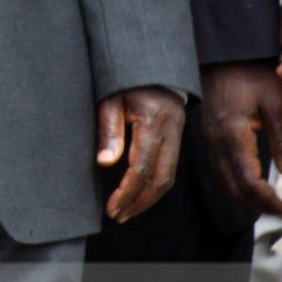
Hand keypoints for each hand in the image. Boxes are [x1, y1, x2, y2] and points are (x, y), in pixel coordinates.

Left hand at [95, 85, 185, 222]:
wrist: (154, 65)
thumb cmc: (127, 80)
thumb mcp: (111, 98)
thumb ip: (109, 129)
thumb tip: (105, 162)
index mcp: (152, 122)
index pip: (142, 168)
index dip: (127, 192)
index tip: (112, 208)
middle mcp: (170, 133)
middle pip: (161, 180)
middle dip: (139, 202)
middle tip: (119, 216)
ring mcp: (177, 136)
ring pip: (168, 178)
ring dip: (148, 199)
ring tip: (127, 211)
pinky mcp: (176, 139)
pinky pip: (170, 169)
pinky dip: (156, 187)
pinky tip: (140, 195)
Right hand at [200, 58, 281, 219]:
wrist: (225, 55)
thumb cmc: (250, 74)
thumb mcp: (275, 105)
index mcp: (234, 135)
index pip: (250, 182)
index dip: (269, 201)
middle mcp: (217, 142)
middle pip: (234, 188)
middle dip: (258, 205)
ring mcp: (210, 140)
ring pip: (224, 182)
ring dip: (245, 198)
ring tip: (269, 203)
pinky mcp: (210, 136)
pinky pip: (219, 169)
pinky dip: (235, 184)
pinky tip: (250, 185)